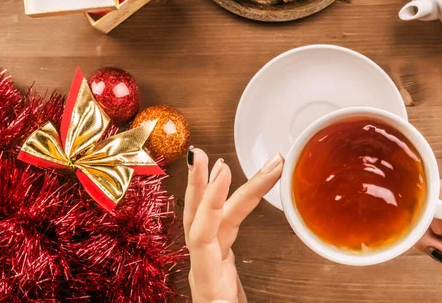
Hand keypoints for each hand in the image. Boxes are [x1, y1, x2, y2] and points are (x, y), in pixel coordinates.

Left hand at [184, 147, 283, 302]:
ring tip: (228, 162)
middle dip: (205, 184)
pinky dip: (234, 206)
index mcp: (205, 282)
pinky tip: (240, 192)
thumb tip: (224, 296)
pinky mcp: (221, 264)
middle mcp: (204, 267)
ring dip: (225, 189)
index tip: (222, 173)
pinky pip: (226, 227)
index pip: (203, 233)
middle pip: (201, 217)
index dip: (211, 203)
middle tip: (208, 154)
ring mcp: (211, 263)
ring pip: (215, 218)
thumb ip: (224, 301)